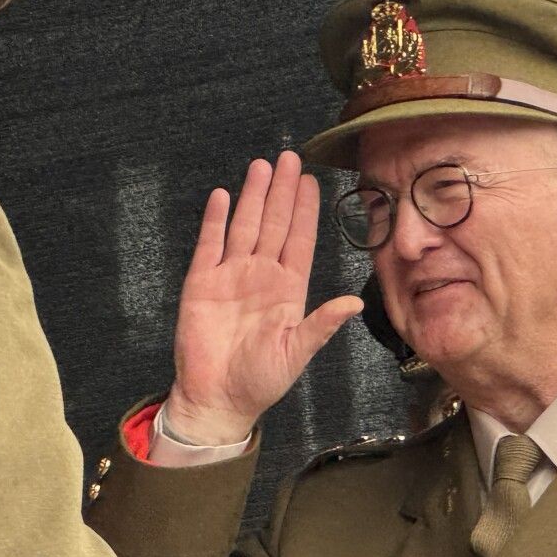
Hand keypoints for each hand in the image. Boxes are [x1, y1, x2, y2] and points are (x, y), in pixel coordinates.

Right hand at [164, 152, 362, 443]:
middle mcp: (261, 275)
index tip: (310, 181)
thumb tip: (355, 303)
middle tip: (287, 157)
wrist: (217, 399)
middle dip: (280, 191)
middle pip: (273, 223)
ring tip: (260, 166)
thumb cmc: (261, 381)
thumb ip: (322, 325)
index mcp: (288, 289)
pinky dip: (215, 221)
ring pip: (243, 226)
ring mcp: (230, 276)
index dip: (305, 210)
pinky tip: (222, 196)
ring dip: (251, 196)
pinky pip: (209, 245)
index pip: (299, 239)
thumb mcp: (297, 353)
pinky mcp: (201, 284)